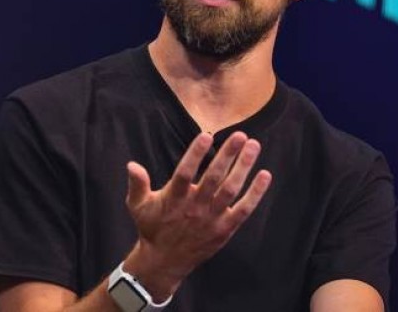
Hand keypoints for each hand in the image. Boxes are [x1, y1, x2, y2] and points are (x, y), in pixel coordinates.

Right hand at [123, 132, 271, 299]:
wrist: (164, 262)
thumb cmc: (152, 228)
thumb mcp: (138, 206)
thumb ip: (137, 184)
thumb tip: (131, 165)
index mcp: (174, 199)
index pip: (185, 173)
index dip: (195, 154)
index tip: (206, 135)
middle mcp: (194, 207)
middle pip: (213, 178)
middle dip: (228, 155)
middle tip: (240, 135)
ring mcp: (211, 218)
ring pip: (231, 190)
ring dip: (244, 167)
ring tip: (254, 146)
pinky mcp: (225, 229)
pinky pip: (244, 209)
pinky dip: (256, 193)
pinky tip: (265, 175)